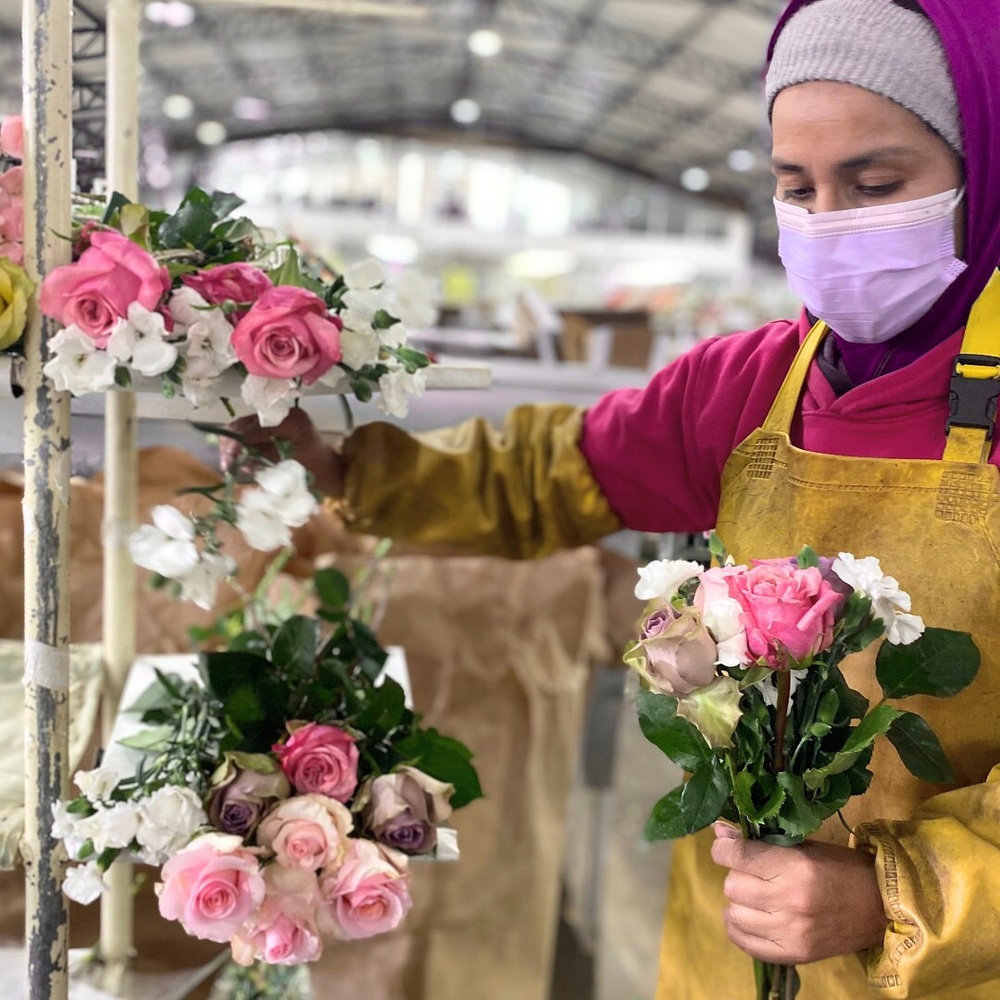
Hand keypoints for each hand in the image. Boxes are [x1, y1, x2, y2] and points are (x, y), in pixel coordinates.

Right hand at [219, 409, 343, 496]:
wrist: (334, 473)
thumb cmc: (319, 472)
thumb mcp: (291, 468)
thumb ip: (264, 461)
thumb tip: (239, 462)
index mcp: (292, 421)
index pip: (255, 427)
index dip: (237, 443)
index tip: (228, 461)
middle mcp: (283, 414)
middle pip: (245, 423)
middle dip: (231, 444)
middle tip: (226, 464)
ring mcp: (278, 420)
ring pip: (244, 427)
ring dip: (234, 445)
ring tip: (230, 465)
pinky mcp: (274, 427)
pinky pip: (250, 433)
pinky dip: (242, 446)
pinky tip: (240, 462)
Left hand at [711, 822, 886, 964]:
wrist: (881, 909)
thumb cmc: (842, 869)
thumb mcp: (805, 847)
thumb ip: (763, 843)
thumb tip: (721, 833)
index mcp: (796, 868)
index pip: (738, 857)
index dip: (723, 849)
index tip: (724, 847)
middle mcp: (791, 901)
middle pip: (733, 887)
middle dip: (736, 875)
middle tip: (750, 873)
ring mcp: (791, 932)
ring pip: (735, 914)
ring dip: (739, 902)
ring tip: (754, 896)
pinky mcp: (794, 954)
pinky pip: (745, 943)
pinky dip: (739, 928)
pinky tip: (747, 917)